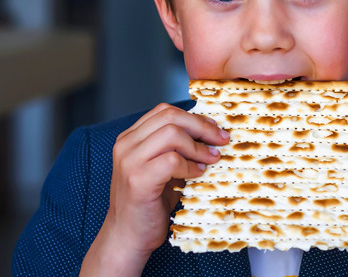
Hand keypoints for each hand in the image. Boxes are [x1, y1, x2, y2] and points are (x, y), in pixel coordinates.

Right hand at [81, 103, 228, 275]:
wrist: (128, 236)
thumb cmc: (149, 203)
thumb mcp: (163, 168)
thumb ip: (177, 148)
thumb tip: (210, 133)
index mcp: (130, 138)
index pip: (164, 111)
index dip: (194, 117)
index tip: (214, 128)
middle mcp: (126, 145)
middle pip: (170, 117)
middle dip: (202, 126)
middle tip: (221, 140)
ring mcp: (129, 161)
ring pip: (172, 134)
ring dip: (198, 146)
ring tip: (212, 159)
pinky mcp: (138, 179)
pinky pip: (172, 160)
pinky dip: (190, 165)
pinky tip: (197, 174)